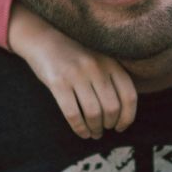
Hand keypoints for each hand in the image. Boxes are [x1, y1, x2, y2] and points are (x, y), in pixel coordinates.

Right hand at [8, 3, 136, 138]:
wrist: (42, 38)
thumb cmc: (73, 55)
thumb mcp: (98, 59)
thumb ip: (111, 77)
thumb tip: (122, 113)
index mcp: (110, 62)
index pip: (129, 96)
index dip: (127, 117)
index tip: (121, 127)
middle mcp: (96, 67)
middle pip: (112, 108)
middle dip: (109, 125)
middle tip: (104, 129)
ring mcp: (76, 74)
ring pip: (93, 114)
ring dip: (95, 129)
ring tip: (93, 133)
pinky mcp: (57, 82)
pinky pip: (73, 114)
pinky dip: (79, 128)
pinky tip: (81, 132)